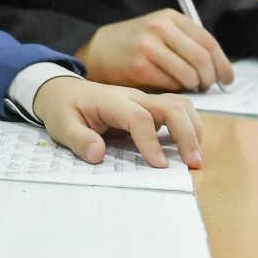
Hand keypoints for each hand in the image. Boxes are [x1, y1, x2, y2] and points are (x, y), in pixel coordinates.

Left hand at [33, 75, 202, 169]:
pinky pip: (178, 111)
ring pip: (180, 105)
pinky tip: (188, 147)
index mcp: (112, 101)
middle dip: (187, 134)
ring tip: (195, 157)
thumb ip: (78, 139)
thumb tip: (98, 154)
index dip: (151, 141)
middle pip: (171, 107)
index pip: (139, 117)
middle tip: (192, 163)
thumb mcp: (62, 125)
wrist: (64, 91)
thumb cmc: (64, 109)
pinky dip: (189, 126)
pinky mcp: (151, 108)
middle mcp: (134, 97)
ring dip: (193, 129)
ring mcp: (145, 100)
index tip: (159, 165)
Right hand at [76, 9, 235, 92]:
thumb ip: (186, 42)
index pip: (208, 42)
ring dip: (194, 86)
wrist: (98, 50)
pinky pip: (170, 84)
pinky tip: (170, 87)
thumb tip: (218, 68)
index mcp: (170, 17)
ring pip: (188, 74)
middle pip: (202, 59)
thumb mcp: (160, 30)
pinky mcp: (139, 67)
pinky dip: (175, 89)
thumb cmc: (135, 44)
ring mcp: (148, 47)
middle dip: (209, 78)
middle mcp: (160, 28)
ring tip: (189, 87)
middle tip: (206, 86)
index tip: (227, 78)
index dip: (222, 63)